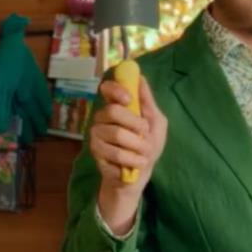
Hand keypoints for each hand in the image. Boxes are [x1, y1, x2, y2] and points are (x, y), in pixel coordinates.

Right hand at [89, 76, 166, 232]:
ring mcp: (96, 135)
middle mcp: (102, 118)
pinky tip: (134, 163)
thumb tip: (140, 77)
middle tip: (145, 133)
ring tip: (144, 153)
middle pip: (112, 111)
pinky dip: (132, 160)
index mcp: (116, 107)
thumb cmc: (147, 145)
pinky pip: (115, 153)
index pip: (107, 89)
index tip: (128, 99)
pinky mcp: (95, 153)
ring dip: (138, 146)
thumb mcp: (156, 122)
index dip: (115, 89)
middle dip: (135, 124)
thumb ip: (148, 101)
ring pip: (116, 134)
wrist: (140, 174)